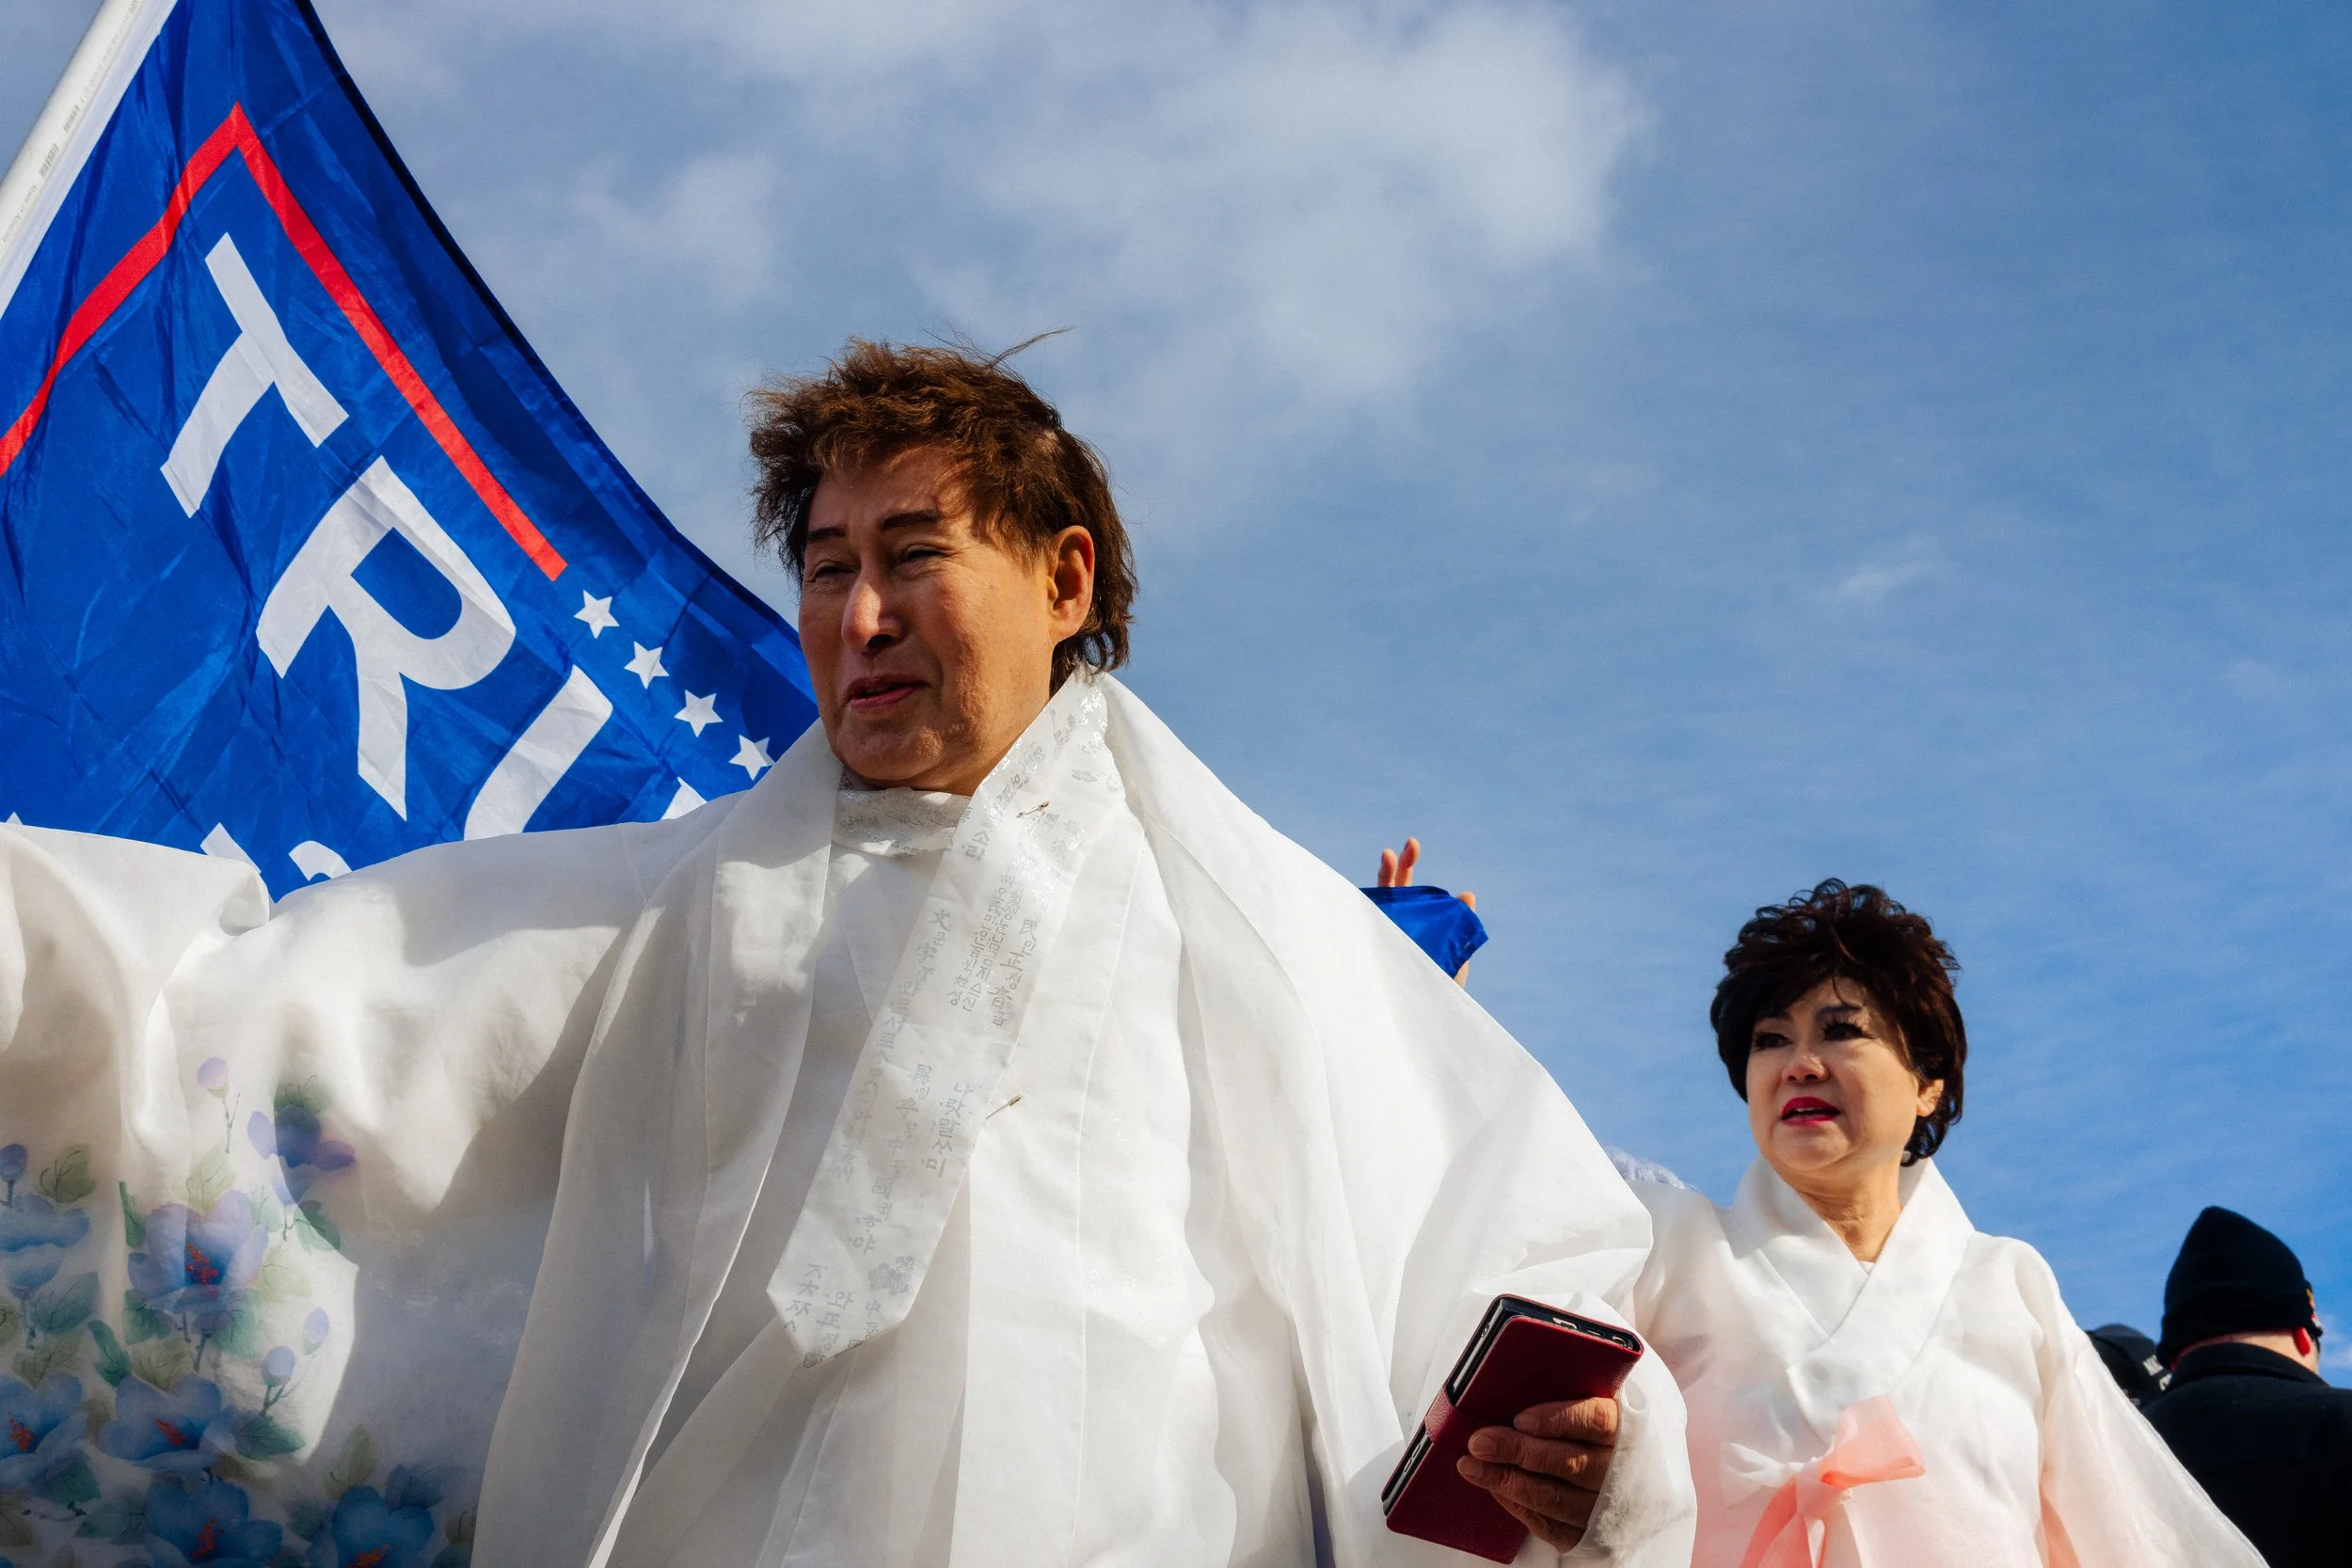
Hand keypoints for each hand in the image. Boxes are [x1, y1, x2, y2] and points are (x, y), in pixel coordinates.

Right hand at [1374, 837, 1478, 982]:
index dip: (1407, 866)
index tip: (1412, 844)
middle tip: (1407, 845)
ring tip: (1387, 855)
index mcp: (1412, 925)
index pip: (1408, 890)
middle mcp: (1392, 926)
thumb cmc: (1437, 994)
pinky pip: (1362, 927)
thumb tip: (1467, 895)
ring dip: (1384, 878)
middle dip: (1397, 865)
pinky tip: (1365, 891)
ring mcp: (1378, 938)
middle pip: (1392, 890)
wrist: (1421, 1028)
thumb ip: (1459, 929)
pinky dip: (1361, 907)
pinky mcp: (1367, 953)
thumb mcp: (1453, 960)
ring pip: (1377, 904)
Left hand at [1456, 1396, 1617, 1552]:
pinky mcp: (1591, 1537)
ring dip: (1507, 1481)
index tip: (1520, 1419)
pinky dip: (1518, 1507)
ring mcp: (1607, 1509)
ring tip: (1473, 1467)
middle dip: (1517, 1451)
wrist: (1636, 1481)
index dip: (1557, 1420)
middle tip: (1480, 1442)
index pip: (1595, 1421)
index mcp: (1627, 1430)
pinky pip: (1550, 1526)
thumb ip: (1564, 1398)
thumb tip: (1510, 1390)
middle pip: (1568, 1462)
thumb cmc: (1600, 1434)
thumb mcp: (1595, 1405)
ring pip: (1553, 1497)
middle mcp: (1620, 1472)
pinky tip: (1495, 1489)